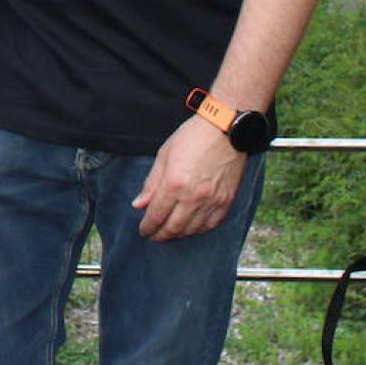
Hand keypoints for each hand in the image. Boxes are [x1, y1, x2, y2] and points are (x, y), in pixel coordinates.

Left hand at [132, 114, 247, 240]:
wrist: (225, 129)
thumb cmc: (192, 138)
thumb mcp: (164, 155)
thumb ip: (151, 183)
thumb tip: (139, 204)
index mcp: (174, 183)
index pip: (156, 215)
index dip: (147, 226)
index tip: (143, 230)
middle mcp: (193, 196)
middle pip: (173, 227)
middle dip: (160, 235)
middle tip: (154, 235)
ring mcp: (212, 201)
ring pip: (192, 230)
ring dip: (178, 235)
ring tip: (170, 232)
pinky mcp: (226, 201)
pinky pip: (211, 225)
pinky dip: (198, 230)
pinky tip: (191, 227)